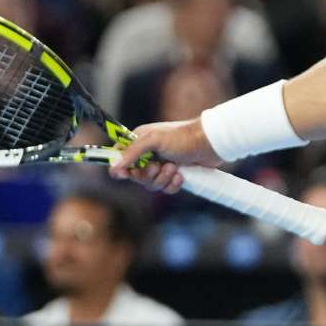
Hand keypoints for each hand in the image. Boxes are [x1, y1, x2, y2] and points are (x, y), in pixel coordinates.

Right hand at [107, 118, 223, 193]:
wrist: (211, 143)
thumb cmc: (183, 137)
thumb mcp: (154, 140)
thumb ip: (132, 152)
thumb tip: (114, 167)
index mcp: (140, 142)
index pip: (120, 158)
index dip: (120, 168)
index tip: (123, 175)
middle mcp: (148, 154)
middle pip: (136, 176)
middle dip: (148, 175)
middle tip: (158, 167)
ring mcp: (161, 165)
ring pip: (151, 185)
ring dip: (162, 179)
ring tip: (174, 168)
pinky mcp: (174, 175)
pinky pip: (165, 189)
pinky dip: (173, 185)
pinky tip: (181, 175)